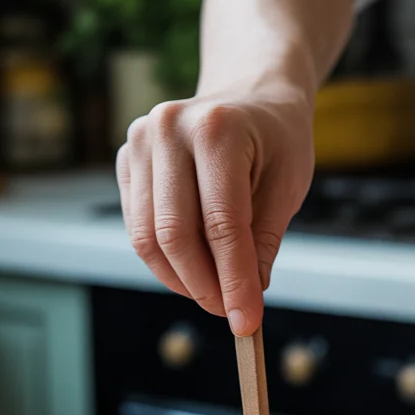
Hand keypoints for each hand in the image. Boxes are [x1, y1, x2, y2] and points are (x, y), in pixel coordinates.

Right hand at [116, 81, 314, 335]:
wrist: (250, 93)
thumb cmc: (276, 139)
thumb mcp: (288, 186)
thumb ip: (263, 243)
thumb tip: (244, 303)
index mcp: (217, 129)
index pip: (222, 224)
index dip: (233, 280)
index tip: (246, 320)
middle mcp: (168, 128)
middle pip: (174, 235)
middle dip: (203, 286)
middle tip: (228, 313)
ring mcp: (139, 141)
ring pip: (148, 238)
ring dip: (181, 279)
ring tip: (213, 293)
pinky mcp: (125, 160)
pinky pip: (138, 228)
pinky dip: (164, 260)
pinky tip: (194, 268)